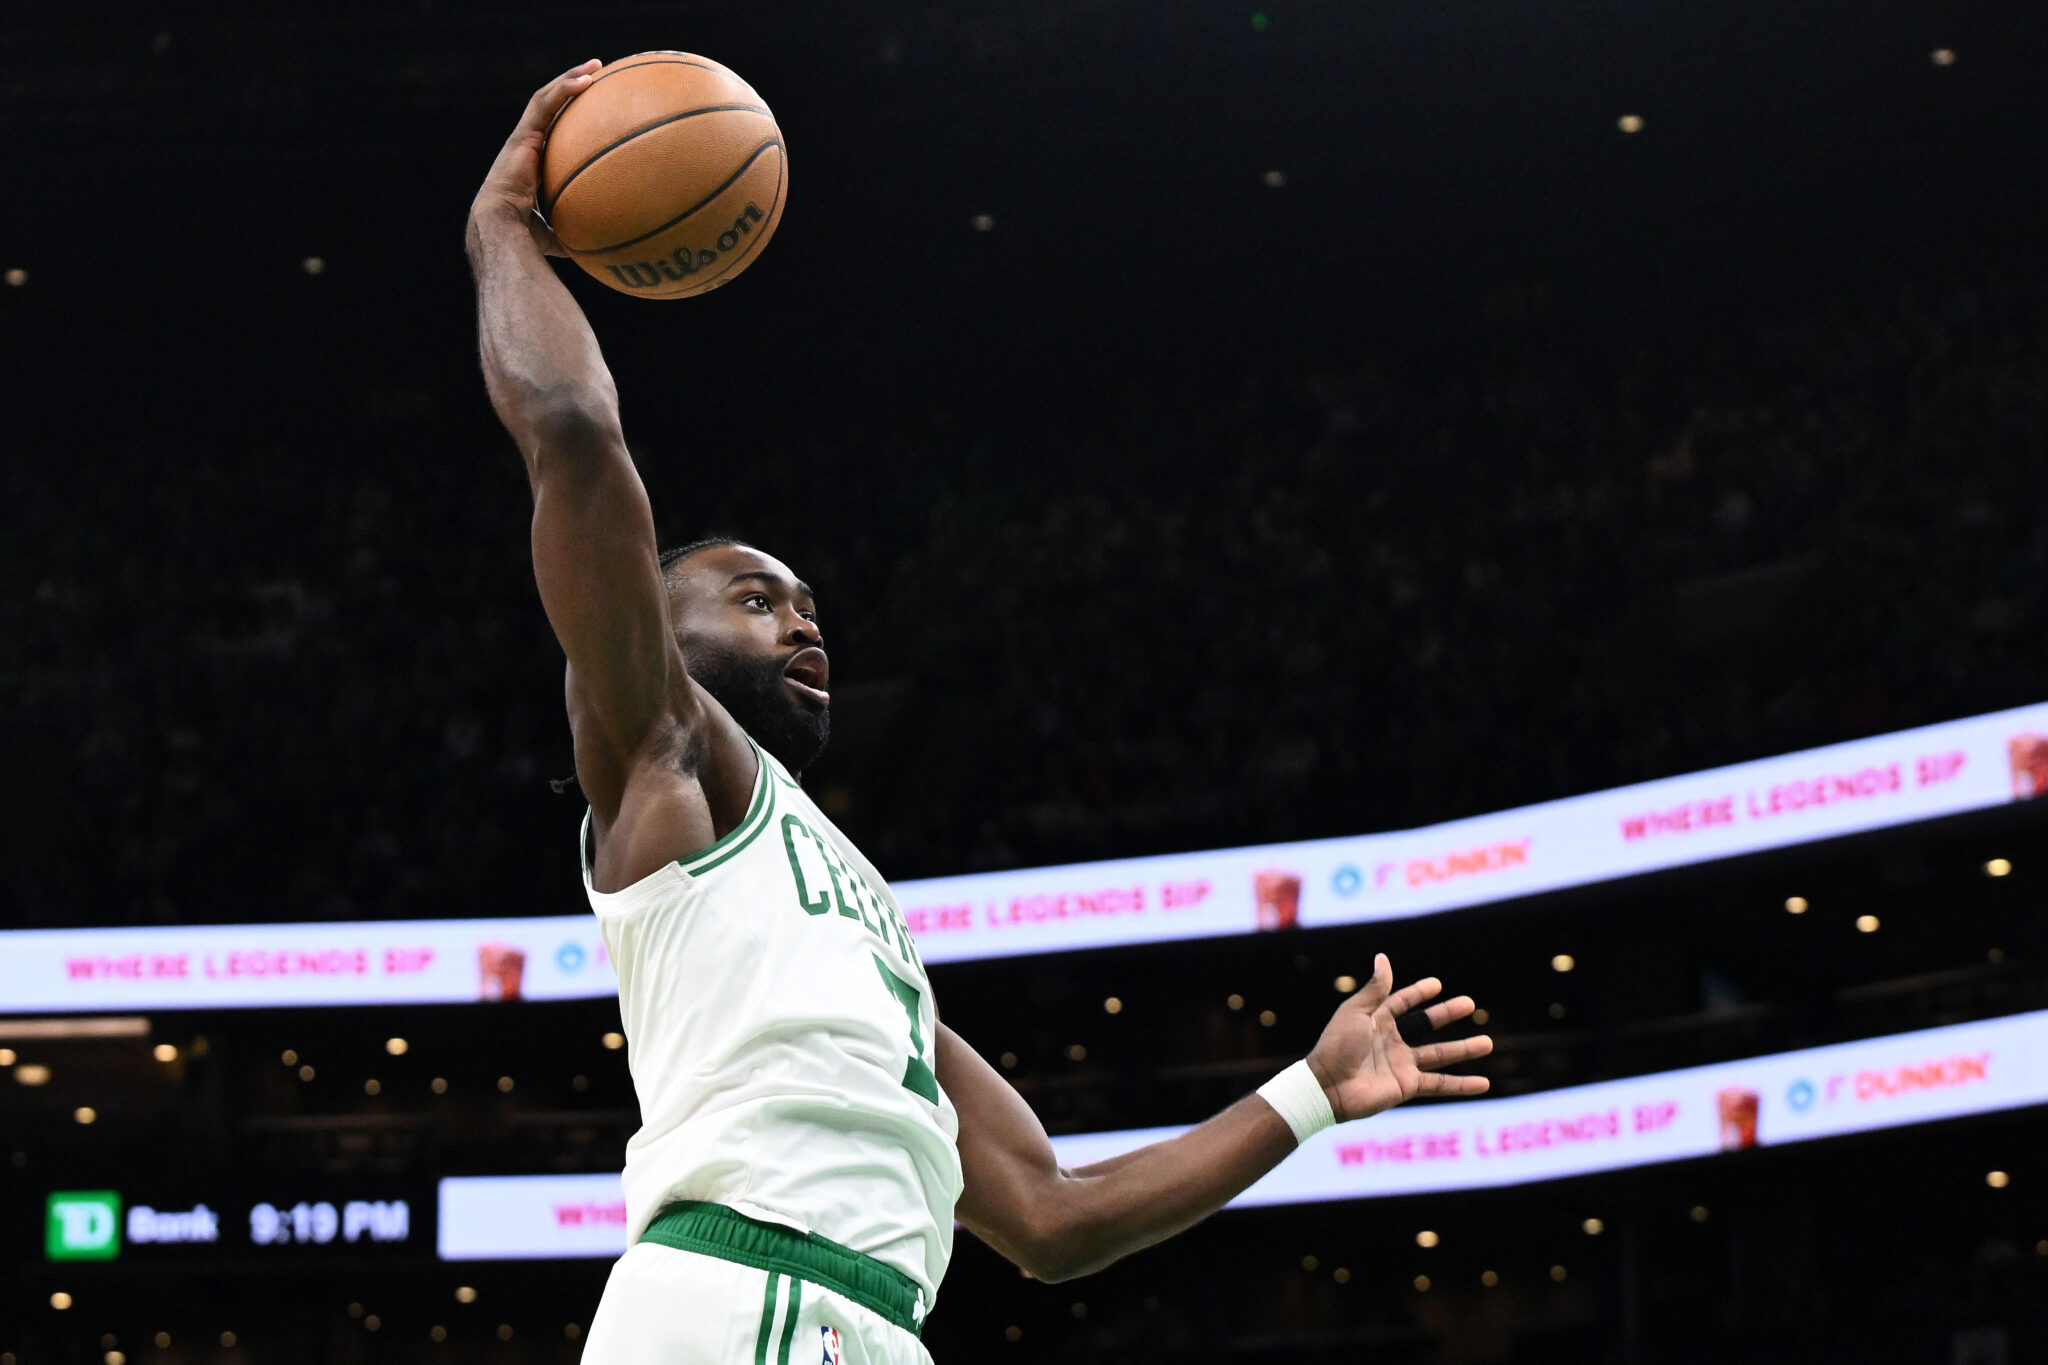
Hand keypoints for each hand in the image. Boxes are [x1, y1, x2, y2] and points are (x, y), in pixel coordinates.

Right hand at [468, 59, 600, 256]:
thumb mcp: (556, 233)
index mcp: (533, 161)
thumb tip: (600, 249)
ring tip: (596, 66)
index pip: (553, 130)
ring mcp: (523, 136)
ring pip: (547, 97)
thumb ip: (575, 233)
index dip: (570, 115)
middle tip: (598, 74)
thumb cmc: (524, 236)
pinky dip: (565, 89)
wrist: (500, 227)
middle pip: (551, 105)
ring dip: (571, 78)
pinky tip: (587, 81)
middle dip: (573, 86)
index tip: (594, 106)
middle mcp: (527, 143)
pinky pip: (545, 104)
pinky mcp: (523, 135)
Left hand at [1304, 953, 1491, 1121]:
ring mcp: (1401, 1064)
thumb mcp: (1355, 1012)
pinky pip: (1440, 1084)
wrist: (1327, 1086)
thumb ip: (1375, 989)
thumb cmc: (1336, 1046)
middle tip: (1470, 1003)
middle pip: (1425, 1025)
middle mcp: (1391, 1041)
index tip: (1437, 985)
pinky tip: (1484, 1083)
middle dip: (1447, 1015)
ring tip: (1488, 1043)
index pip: (1401, 1002)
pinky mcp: (1407, 1086)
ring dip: (1464, 1049)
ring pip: (1439, 1055)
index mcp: (1376, 1020)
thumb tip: (1383, 957)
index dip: (1418, 993)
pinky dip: (1462, 1085)